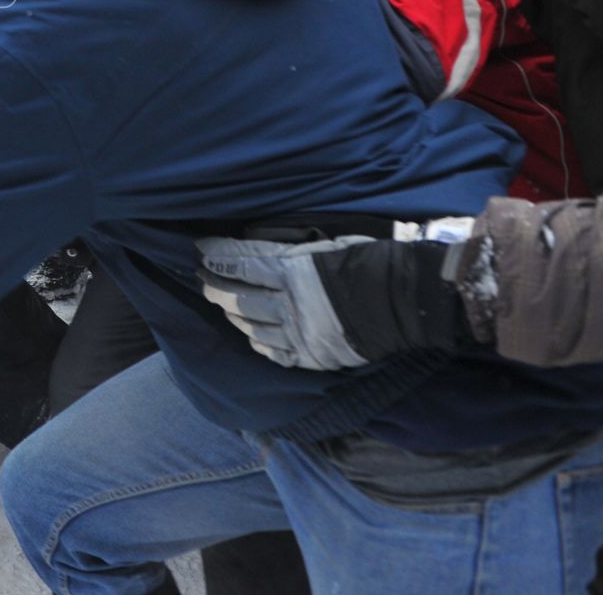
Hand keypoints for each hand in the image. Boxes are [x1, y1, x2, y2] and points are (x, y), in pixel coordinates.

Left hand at [196, 235, 469, 370]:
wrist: (402, 300)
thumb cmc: (367, 262)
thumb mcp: (323, 246)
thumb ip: (290, 254)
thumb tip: (262, 253)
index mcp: (288, 270)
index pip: (240, 263)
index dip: (217, 257)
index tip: (201, 251)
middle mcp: (286, 302)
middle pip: (239, 297)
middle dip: (216, 287)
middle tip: (202, 280)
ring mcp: (297, 332)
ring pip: (252, 326)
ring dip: (233, 315)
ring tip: (223, 306)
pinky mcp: (311, 356)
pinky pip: (275, 354)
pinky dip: (259, 343)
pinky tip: (251, 337)